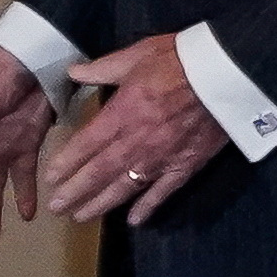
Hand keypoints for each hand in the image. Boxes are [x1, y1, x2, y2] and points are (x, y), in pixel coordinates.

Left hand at [43, 33, 227, 225]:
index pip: (86, 145)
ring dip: (101, 203)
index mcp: (121, 114)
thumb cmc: (178, 60)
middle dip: (75, 191)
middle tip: (56, 207)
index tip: (49, 178)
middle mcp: (137, 142)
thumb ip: (101, 69)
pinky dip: (147, 207)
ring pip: (125, 187)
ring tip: (80, 216)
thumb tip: (71, 72)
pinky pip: (163, 192)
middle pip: (100, 172)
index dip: (66, 163)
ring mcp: (161, 158)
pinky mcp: (186, 166)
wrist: (226, 75)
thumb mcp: (134, 56)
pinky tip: (133, 221)